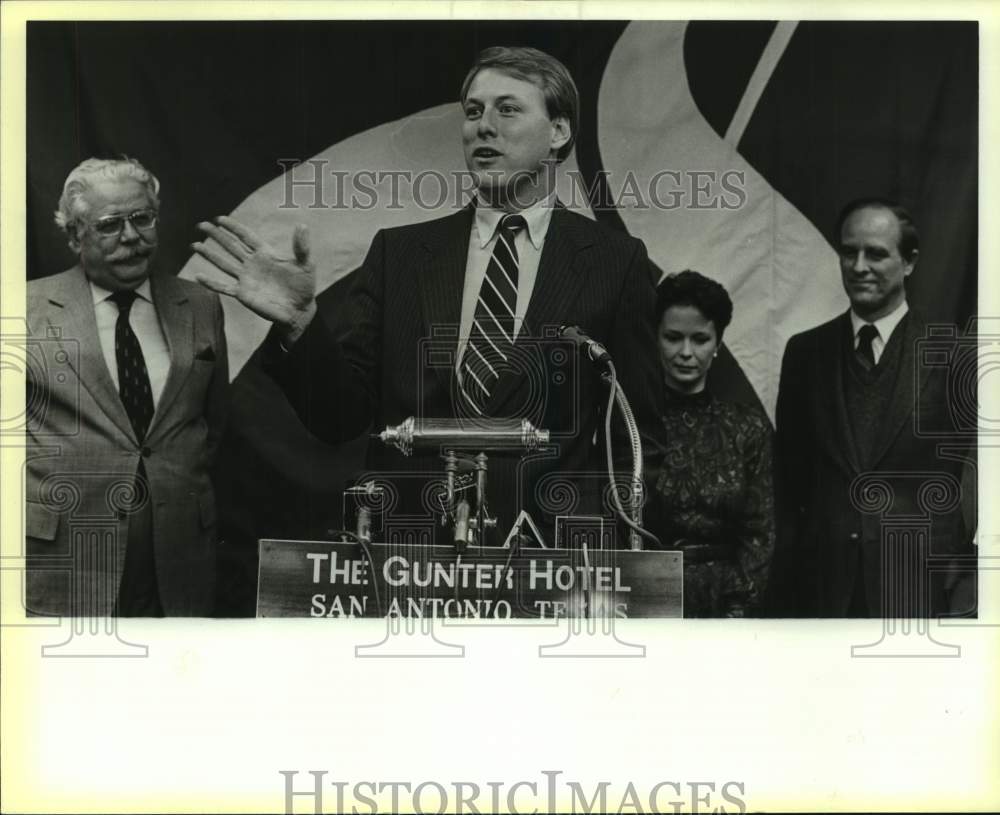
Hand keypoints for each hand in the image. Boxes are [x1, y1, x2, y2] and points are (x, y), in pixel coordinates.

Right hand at [192, 216, 316, 342]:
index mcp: (266, 254)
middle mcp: (253, 264)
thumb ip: (301, 246)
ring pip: (224, 263)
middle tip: (201, 225)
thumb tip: (302, 225)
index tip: (219, 219)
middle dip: (216, 236)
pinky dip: (212, 283)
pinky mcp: (244, 294)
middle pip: (231, 246)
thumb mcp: (306, 264)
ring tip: (194, 245)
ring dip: (209, 255)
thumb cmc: (304, 286)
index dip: (233, 227)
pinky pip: (224, 287)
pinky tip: (198, 276)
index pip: (246, 236)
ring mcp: (247, 279)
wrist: (299, 310)